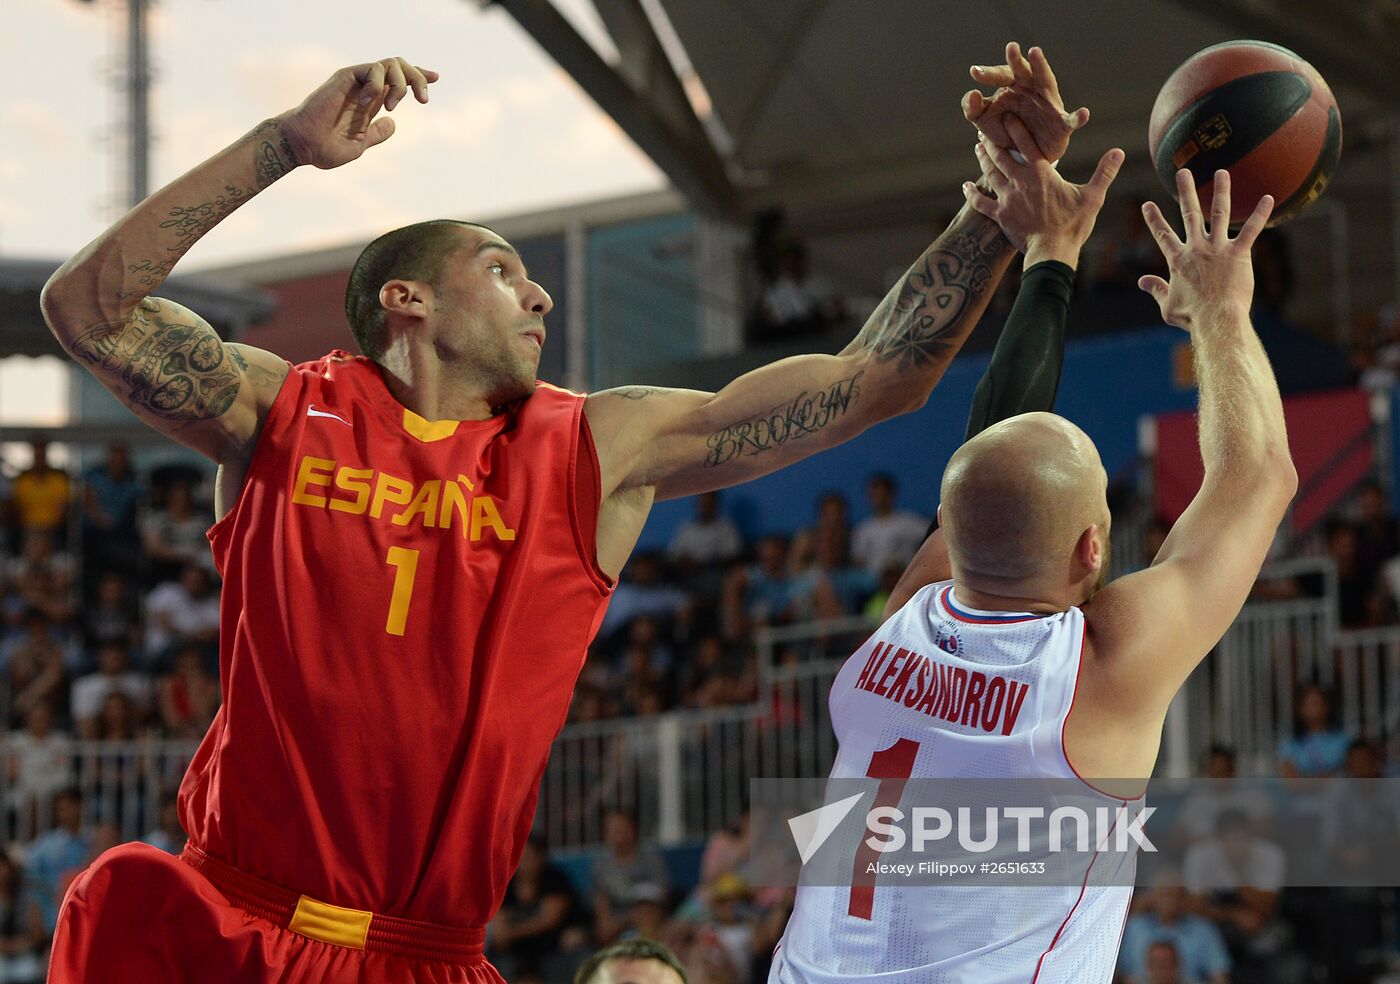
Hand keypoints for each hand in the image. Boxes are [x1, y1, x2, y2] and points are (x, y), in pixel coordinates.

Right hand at [278, 57, 437, 169]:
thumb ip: (377, 133)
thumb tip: (393, 124)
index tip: (436, 79)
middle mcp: (366, 87)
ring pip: (390, 63)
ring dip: (401, 82)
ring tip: (393, 105)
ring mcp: (356, 81)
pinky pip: (372, 68)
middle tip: (424, 99)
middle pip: (400, 66)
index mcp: (371, 101)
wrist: (304, 146)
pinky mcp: (346, 77)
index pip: (399, 80)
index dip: (419, 77)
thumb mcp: (360, 144)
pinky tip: (371, 102)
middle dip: (418, 77)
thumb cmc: (325, 148)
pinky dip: (378, 83)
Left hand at [963, 43, 1088, 162]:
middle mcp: (1031, 89)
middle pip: (1023, 71)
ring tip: (1035, 52)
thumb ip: (973, 108)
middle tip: (1010, 47)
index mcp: (1012, 86)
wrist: (1022, 155)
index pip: (1000, 75)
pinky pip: (1070, 120)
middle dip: (1016, 60)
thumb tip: (972, 94)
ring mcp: (1048, 104)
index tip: (975, 73)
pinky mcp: (1061, 124)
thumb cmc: (1003, 130)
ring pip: (1046, 83)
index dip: (988, 74)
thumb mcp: (983, 120)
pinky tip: (1083, 114)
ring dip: (1042, 68)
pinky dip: (1077, 117)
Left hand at [963, 117, 1122, 265]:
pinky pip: (981, 203)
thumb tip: (1119, 152)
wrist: (1052, 252)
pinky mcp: (1000, 216)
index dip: (1016, 129)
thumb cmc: (1073, 224)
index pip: (1026, 144)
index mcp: (1041, 173)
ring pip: (990, 174)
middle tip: (984, 132)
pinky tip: (966, 187)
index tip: (1007, 117)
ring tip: (978, 149)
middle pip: (1002, 157)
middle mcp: (1020, 181)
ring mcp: (1008, 198)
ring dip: (983, 160)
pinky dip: (972, 195)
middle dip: (993, 142)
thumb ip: (1104, 172)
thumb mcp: (1093, 196)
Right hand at [1139, 169, 1272, 329]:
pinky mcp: (1239, 254)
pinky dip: (1261, 213)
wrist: (1215, 320)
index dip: (1154, 219)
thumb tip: (1141, 282)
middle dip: (1185, 191)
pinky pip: (1252, 229)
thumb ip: (1156, 289)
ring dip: (1221, 191)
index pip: (1163, 235)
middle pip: (1189, 214)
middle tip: (1182, 173)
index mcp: (1177, 260)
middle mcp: (1196, 248)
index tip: (1147, 204)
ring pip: (1219, 213)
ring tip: (1221, 172)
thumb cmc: (1191, 317)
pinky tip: (1268, 197)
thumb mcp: (1166, 305)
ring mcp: (1218, 249)